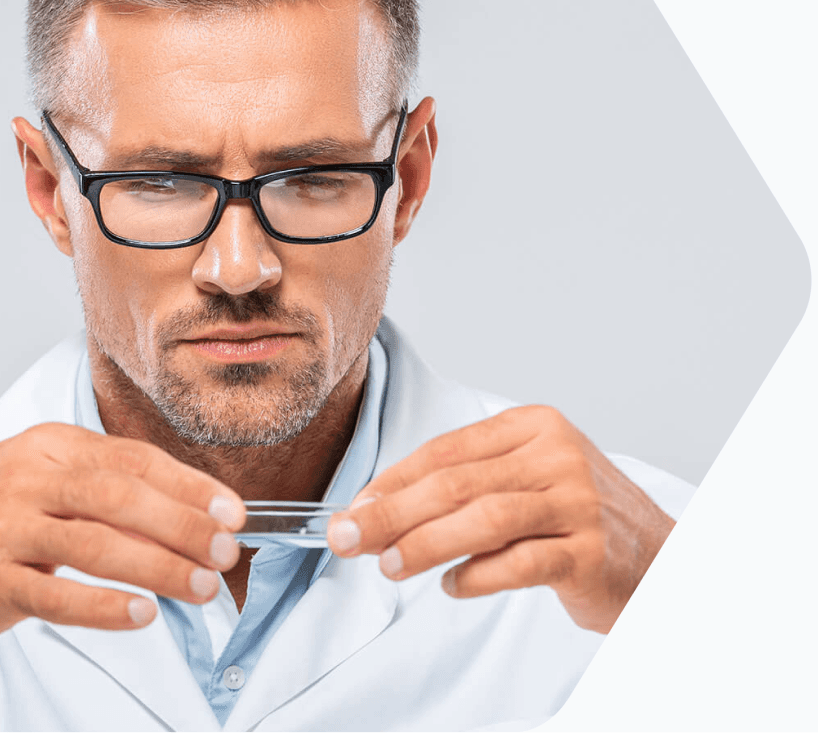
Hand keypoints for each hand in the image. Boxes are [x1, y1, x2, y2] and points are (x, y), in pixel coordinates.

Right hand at [0, 423, 245, 643]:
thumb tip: (189, 506)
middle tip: (225, 552)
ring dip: (158, 568)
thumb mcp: (42, 474)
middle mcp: (31, 480)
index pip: (136, 459)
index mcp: (53, 446)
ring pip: (96, 546)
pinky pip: (55, 595)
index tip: (232, 512)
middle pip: (122, 498)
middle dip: (183, 525)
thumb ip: (106, 482)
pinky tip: (143, 614)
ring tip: (200, 587)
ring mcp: (7, 529)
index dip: (190, 487)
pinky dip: (104, 607)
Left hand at [326, 405, 673, 632]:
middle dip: (392, 512)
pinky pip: (518, 564)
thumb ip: (466, 485)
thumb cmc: (576, 515)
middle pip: (456, 482)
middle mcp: (556, 455)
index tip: (356, 506)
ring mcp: (577, 501)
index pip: (446, 450)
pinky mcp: (590, 551)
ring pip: (483, 519)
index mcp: (533, 426)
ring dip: (426, 543)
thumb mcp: (525, 478)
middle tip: (350, 538)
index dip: (393, 480)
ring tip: (390, 565)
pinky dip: (476, 576)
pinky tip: (452, 586)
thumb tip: (380, 508)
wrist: (661, 558)